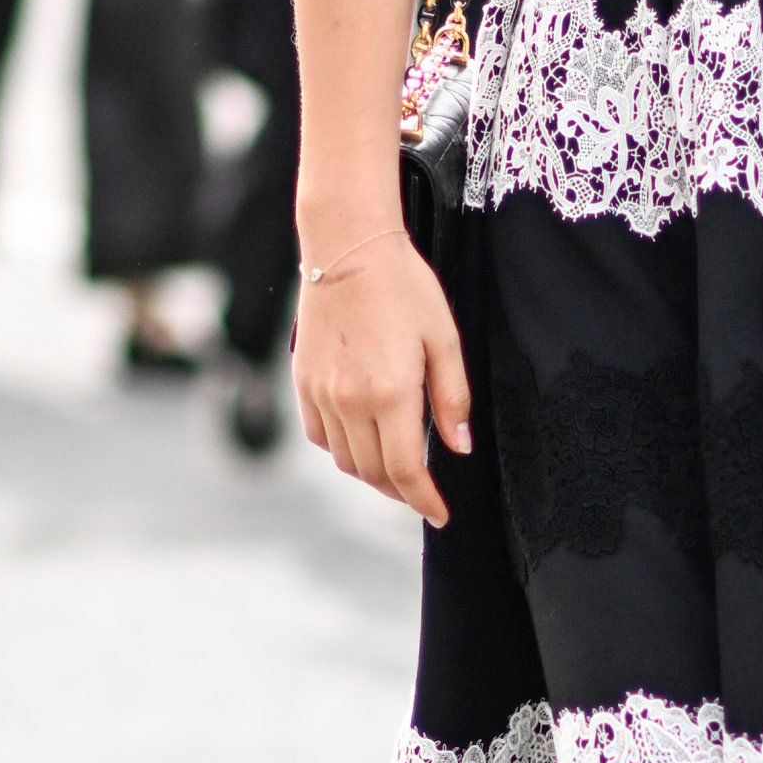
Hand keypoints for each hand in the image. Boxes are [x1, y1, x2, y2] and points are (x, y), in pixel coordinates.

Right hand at [291, 227, 470, 527]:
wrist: (347, 248)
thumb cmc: (404, 288)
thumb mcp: (444, 339)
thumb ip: (452, 398)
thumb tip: (459, 448)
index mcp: (390, 393)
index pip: (404, 471)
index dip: (423, 500)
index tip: (440, 515)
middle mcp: (349, 401)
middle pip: (373, 473)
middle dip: (401, 491)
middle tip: (424, 492)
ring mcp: (321, 394)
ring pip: (345, 459)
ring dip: (372, 473)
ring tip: (398, 468)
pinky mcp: (304, 382)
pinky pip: (322, 436)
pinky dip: (344, 449)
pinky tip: (366, 438)